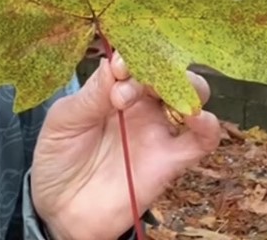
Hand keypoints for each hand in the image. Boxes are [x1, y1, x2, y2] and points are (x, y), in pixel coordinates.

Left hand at [30, 55, 220, 239]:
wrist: (62, 209)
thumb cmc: (58, 157)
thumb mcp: (64, 121)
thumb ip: (92, 95)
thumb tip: (116, 63)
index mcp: (110, 88)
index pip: (132, 59)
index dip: (131, 56)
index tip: (119, 67)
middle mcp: (139, 105)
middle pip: (166, 70)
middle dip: (156, 69)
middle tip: (127, 90)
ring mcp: (157, 130)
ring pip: (190, 96)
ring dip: (187, 87)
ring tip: (165, 96)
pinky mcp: (170, 161)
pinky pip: (201, 141)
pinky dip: (208, 126)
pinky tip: (197, 118)